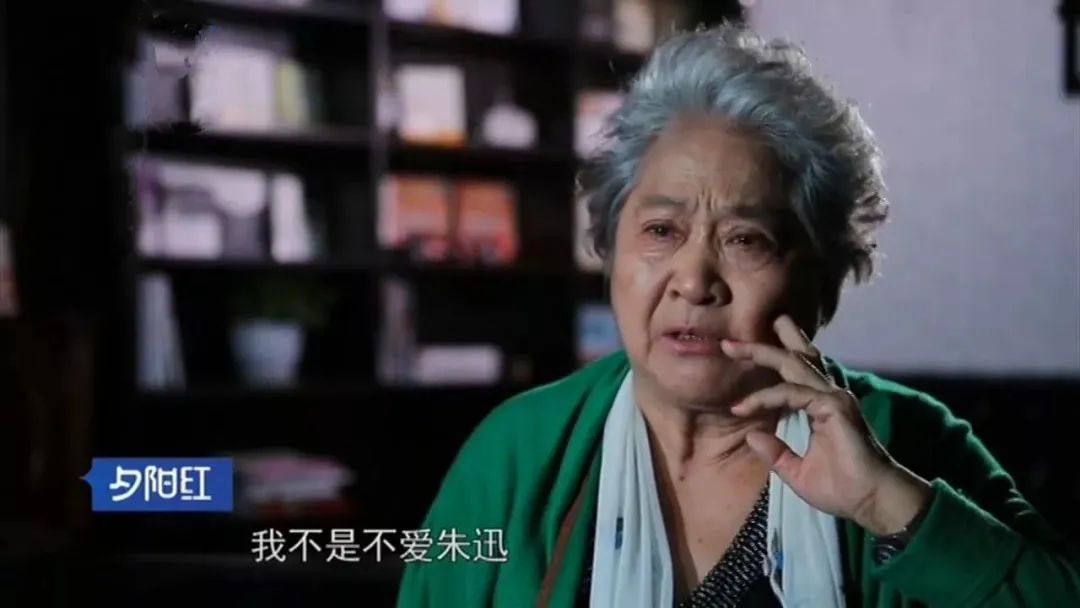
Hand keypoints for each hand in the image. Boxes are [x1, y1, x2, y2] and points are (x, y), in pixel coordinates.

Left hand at [722, 315, 931, 535]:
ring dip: (762, 353)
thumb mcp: (796, 471)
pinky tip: (743, 407)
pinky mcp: (834, 406)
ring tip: (733, 346)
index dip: (763, 382)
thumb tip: (751, 436)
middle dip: (760, 348)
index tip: (734, 404)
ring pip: (793, 364)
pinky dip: (767, 397)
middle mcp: (827, 395)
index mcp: (820, 407)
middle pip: (792, 359)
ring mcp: (832, 397)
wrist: (871, 502)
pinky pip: (792, 392)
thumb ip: (776, 452)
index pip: (790, 379)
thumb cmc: (841, 489)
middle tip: (729, 342)